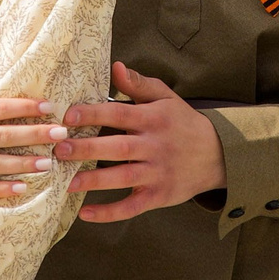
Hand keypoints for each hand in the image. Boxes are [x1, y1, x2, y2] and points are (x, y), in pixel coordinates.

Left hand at [62, 62, 226, 222]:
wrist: (218, 155)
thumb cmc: (183, 123)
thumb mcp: (166, 98)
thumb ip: (139, 84)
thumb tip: (115, 66)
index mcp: (154, 119)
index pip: (119, 115)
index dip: (94, 114)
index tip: (68, 116)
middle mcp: (155, 145)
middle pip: (118, 148)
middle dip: (87, 149)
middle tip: (59, 149)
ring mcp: (158, 172)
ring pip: (123, 178)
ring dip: (94, 181)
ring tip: (66, 182)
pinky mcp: (160, 195)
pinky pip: (132, 206)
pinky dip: (110, 213)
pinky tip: (86, 213)